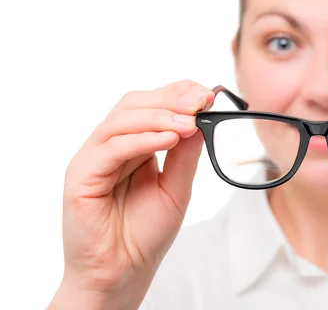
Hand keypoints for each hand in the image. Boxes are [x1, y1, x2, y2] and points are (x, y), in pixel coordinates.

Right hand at [49, 80, 213, 308]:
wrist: (123, 273)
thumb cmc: (146, 233)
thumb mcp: (177, 187)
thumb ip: (185, 155)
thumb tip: (200, 120)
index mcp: (132, 145)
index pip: (151, 105)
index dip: (177, 94)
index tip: (206, 95)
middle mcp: (110, 147)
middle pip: (134, 104)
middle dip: (170, 99)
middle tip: (200, 103)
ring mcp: (93, 159)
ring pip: (121, 120)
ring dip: (159, 117)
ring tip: (189, 123)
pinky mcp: (81, 176)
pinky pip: (110, 148)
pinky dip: (141, 139)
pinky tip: (168, 139)